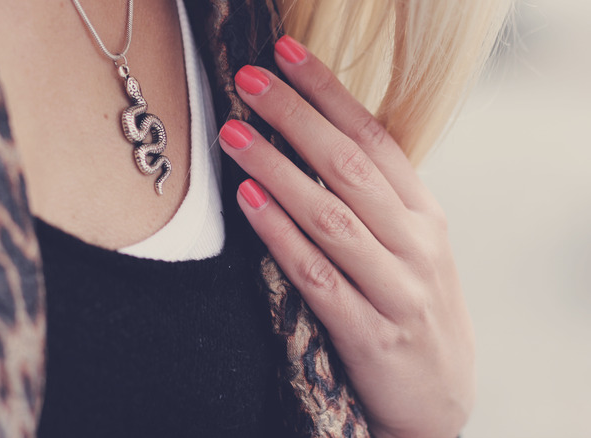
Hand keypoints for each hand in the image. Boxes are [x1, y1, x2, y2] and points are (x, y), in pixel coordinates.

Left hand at [218, 36, 474, 437]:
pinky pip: (318, 276)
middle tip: (250, 81)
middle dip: (297, 118)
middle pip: (350, 168)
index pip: (375, 138)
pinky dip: (282, 237)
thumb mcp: (410, 247)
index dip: (330, 94)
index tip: (288, 56)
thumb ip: (373, 199)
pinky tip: (250, 203)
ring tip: (235, 135)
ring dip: (279, 170)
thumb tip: (312, 140)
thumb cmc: (412, 307)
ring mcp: (397, 290)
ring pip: (332, 217)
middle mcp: (416, 244)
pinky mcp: (371, 334)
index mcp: (425, 214)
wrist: (438, 399)